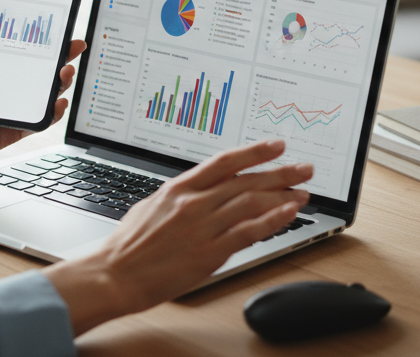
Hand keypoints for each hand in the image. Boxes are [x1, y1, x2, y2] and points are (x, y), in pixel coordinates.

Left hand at [0, 1, 83, 192]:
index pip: (25, 52)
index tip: (60, 28)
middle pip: (42, 72)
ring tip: (65, 72)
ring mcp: (10, 110)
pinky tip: (57, 103)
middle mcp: (5, 88)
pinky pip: (38, 123)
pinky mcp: (11, 131)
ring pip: (45, 96)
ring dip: (61, 84)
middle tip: (74, 48)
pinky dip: (51, 114)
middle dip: (63, 59)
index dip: (45, 41)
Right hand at [43, 139, 311, 334]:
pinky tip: (288, 215)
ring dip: (282, 197)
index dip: (254, 152)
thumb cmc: (129, 244)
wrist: (115, 273)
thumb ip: (181, 196)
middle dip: (280, 173)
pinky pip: (248, 233)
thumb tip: (201, 189)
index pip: (225, 162)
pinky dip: (271, 222)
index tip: (276, 146)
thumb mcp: (153, 205)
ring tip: (303, 193)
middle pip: (246, 181)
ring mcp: (203, 227)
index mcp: (179, 188)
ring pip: (252, 204)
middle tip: (303, 168)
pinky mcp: (209, 253)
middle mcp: (194, 203)